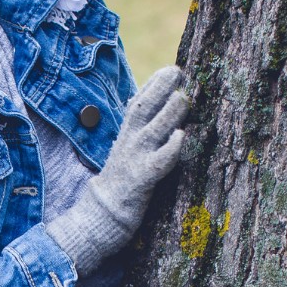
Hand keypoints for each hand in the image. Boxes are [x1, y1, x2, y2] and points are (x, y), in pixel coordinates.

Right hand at [46, 65, 189, 272]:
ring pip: (153, 130)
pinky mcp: (142, 181)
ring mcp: (134, 160)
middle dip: (160, 88)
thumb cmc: (121, 182)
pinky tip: (181, 136)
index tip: (170, 69)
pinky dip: (170, 149)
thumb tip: (160, 110)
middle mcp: (129, 143)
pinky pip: (158, 163)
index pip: (139, 102)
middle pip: (144, 109)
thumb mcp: (128, 150)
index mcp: (126, 135)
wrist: (101, 217)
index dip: (154, 84)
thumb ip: (141, 132)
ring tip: (185, 97)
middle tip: (178, 72)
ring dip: (170, 113)